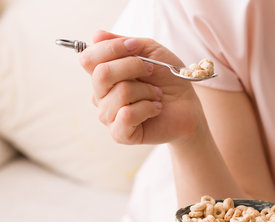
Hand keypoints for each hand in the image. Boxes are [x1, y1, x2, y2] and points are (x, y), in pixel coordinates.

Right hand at [79, 30, 204, 144]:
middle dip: (133, 67)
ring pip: (120, 94)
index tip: (135, 47)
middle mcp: (100, 95)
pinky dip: (148, 108)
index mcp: (103, 74)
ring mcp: (108, 116)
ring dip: (147, 91)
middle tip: (151, 71)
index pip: (88, 59)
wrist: (187, 106)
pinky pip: (127, 115)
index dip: (111, 48)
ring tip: (156, 95)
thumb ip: (123, 42)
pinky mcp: (120, 134)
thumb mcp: (150, 51)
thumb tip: (95, 35)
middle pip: (101, 75)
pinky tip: (155, 109)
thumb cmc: (167, 79)